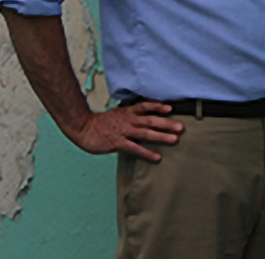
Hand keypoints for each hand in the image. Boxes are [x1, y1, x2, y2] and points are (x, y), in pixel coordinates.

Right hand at [66, 101, 183, 161]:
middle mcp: (127, 120)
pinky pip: (135, 148)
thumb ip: (128, 114)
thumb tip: (140, 115)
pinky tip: (157, 157)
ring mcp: (123, 131)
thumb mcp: (115, 114)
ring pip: (146, 133)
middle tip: (181, 127)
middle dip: (166, 123)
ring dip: (161, 136)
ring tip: (174, 140)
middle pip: (150, 120)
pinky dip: (147, 153)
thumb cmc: (99, 123)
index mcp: (126, 112)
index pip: (144, 106)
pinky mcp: (118, 143)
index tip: (170, 107)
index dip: (157, 106)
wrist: (83, 127)